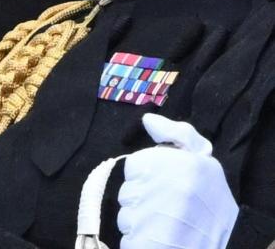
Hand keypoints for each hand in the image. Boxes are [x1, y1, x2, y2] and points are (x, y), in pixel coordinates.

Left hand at [117, 114, 236, 248]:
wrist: (230, 242)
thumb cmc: (213, 200)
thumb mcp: (203, 160)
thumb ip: (177, 135)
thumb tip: (149, 120)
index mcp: (177, 164)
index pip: (134, 166)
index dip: (146, 176)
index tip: (164, 185)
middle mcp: (163, 189)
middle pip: (127, 192)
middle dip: (142, 200)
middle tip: (167, 208)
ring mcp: (153, 219)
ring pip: (126, 217)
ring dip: (140, 222)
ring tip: (166, 225)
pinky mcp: (146, 244)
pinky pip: (129, 240)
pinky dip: (139, 241)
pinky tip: (160, 238)